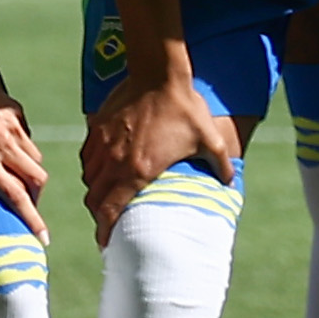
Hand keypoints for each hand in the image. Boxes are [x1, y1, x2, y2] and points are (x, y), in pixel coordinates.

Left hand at [0, 29, 48, 238]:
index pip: (16, 196)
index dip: (32, 219)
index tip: (43, 239)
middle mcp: (4, 144)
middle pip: (36, 179)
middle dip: (36, 197)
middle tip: (26, 207)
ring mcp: (12, 126)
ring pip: (35, 157)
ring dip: (30, 173)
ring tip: (16, 181)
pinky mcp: (13, 110)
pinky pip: (27, 135)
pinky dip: (23, 148)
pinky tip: (6, 150)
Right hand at [78, 74, 238, 242]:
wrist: (158, 72)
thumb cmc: (185, 108)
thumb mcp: (210, 140)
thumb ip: (221, 166)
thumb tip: (230, 183)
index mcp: (138, 171)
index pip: (111, 210)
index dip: (104, 231)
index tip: (105, 244)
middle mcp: (115, 161)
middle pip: (94, 199)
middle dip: (98, 216)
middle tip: (108, 223)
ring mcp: (103, 143)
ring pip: (89, 178)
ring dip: (96, 192)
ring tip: (106, 197)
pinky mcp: (98, 127)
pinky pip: (88, 156)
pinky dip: (92, 168)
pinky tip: (103, 167)